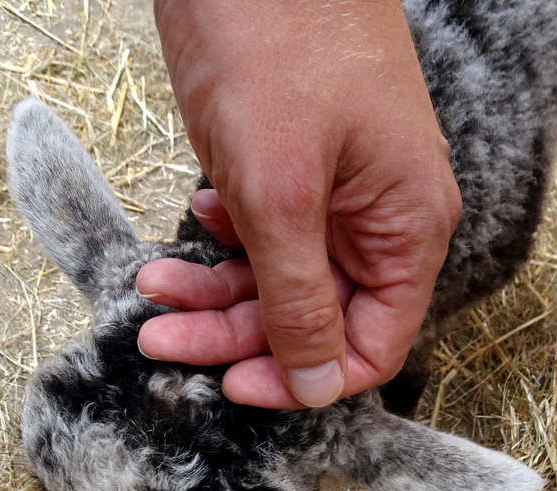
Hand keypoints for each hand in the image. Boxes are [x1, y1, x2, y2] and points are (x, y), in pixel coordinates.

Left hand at [142, 0, 461, 408]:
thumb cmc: (277, 39)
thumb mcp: (281, 191)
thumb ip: (299, 299)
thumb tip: (313, 383)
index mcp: (406, 229)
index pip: (370, 344)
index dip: (303, 375)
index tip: (235, 385)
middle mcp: (380, 220)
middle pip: (312, 318)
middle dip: (234, 333)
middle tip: (163, 338)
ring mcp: (338, 192)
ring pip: (279, 279)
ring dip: (213, 291)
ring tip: (151, 283)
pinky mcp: (297, 166)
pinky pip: (263, 234)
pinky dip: (221, 241)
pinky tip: (194, 215)